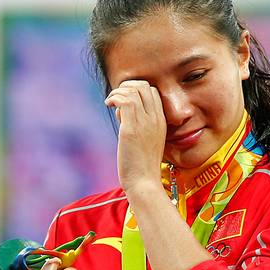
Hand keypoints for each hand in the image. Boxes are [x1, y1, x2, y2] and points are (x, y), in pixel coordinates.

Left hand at [104, 79, 165, 193]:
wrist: (144, 183)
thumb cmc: (142, 166)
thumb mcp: (145, 141)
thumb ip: (138, 125)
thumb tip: (122, 112)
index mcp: (161, 121)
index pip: (153, 91)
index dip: (137, 90)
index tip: (125, 102)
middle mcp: (155, 119)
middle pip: (144, 86)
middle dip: (126, 86)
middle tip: (116, 99)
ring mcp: (145, 123)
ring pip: (133, 90)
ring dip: (117, 91)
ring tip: (110, 102)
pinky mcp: (131, 129)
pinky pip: (124, 100)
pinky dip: (114, 97)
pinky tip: (108, 105)